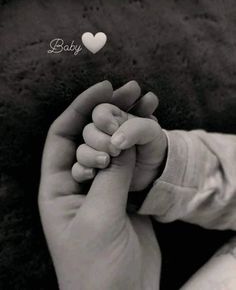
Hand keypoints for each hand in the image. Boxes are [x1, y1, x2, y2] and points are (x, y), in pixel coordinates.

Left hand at [39, 81, 160, 289]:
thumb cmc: (96, 269)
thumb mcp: (99, 219)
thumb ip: (112, 177)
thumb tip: (124, 141)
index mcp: (58, 187)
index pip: (63, 135)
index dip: (80, 109)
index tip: (103, 89)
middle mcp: (79, 183)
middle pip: (90, 137)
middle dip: (107, 111)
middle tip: (131, 89)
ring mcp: (104, 188)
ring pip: (113, 148)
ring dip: (127, 125)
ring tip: (146, 102)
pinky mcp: (125, 195)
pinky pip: (131, 165)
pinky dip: (140, 146)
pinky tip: (152, 129)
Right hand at [72, 103, 166, 190]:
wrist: (155, 169)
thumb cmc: (152, 144)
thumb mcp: (151, 131)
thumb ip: (135, 129)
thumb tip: (114, 142)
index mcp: (113, 117)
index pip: (99, 112)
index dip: (103, 119)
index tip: (114, 128)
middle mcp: (100, 133)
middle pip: (88, 132)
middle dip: (100, 140)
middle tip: (116, 150)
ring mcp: (95, 153)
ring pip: (82, 151)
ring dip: (91, 156)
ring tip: (106, 162)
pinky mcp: (93, 170)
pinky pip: (78, 171)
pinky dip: (83, 171)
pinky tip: (92, 174)